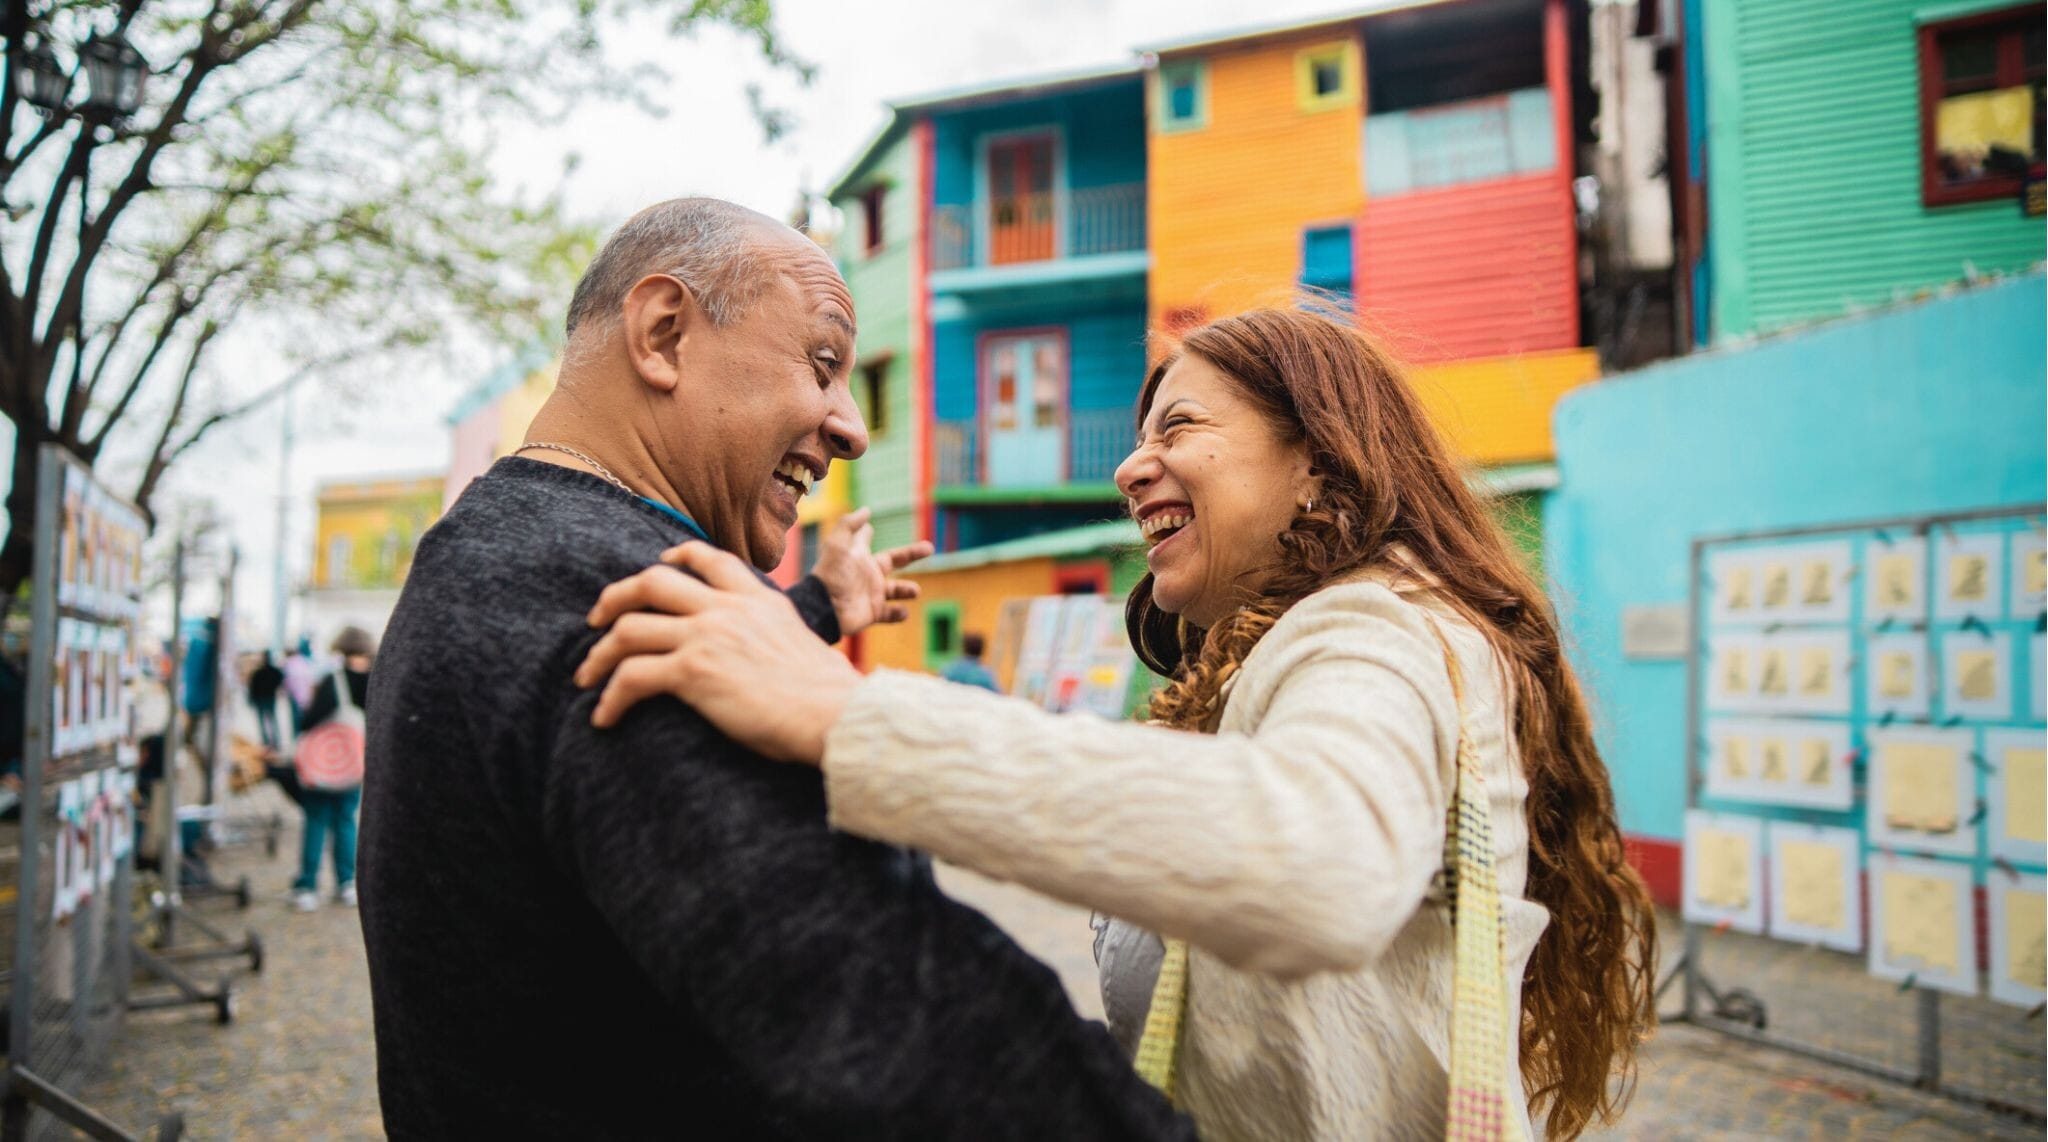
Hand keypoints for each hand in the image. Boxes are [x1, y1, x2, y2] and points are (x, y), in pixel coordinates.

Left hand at [577, 545, 863, 764]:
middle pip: (652, 581)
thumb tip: (764, 652)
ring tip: (586, 676)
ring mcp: (707, 635)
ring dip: (599, 655)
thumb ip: (773, 633)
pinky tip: (604, 718)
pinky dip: (610, 698)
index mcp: (758, 598)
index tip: (658, 564)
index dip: (675, 556)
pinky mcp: (693, 672)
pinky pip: (631, 677)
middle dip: (615, 597)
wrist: (836, 713)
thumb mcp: (802, 642)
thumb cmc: (827, 694)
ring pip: (628, 629)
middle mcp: (728, 608)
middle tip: (597, 619)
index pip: (708, 558)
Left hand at [811, 507, 932, 635]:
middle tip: (929, 548)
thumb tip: (866, 510)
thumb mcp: (838, 544)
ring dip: (906, 589)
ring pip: (896, 589)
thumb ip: (850, 524)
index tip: (868, 526)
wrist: (826, 608)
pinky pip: (890, 614)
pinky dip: (898, 614)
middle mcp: (867, 573)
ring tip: (915, 590)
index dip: (865, 532)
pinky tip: (903, 611)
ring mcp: (871, 593)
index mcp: (858, 556)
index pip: (864, 540)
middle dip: (912, 554)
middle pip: (894, 561)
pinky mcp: (873, 612)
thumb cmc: (832, 574)